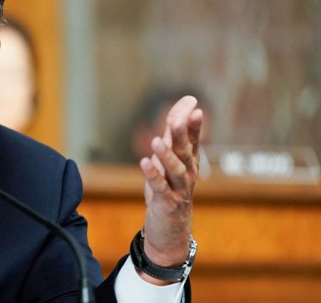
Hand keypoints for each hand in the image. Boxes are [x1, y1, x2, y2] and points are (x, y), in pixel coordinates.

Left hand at [137, 95, 202, 284]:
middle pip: (186, 152)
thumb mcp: (169, 163)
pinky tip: (144, 163)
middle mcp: (188, 175)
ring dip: (166, 156)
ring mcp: (179, 190)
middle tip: (177, 119)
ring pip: (176, 171)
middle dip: (182, 136)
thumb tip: (179, 110)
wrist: (170, 232)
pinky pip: (160, 188)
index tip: (194, 105)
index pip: (194, 141)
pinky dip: (153, 176)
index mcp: (190, 164)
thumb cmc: (169, 191)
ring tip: (156, 141)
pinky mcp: (167, 203)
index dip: (193, 124)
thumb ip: (173, 137)